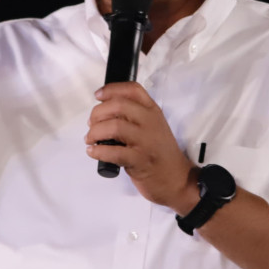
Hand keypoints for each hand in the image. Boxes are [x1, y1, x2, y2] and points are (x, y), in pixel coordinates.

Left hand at [85, 82, 198, 211]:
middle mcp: (150, 123)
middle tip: (91, 124)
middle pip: (118, 105)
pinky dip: (98, 151)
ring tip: (91, 139)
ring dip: (95, 132)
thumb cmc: (159, 153)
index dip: (111, 89)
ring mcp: (146, 141)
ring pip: (114, 127)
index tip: (98, 95)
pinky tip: (93, 152)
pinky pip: (114, 152)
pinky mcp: (140, 160)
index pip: (132, 90)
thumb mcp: (153, 127)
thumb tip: (103, 111)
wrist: (177, 179)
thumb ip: (135, 116)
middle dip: (97, 113)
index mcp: (152, 111)